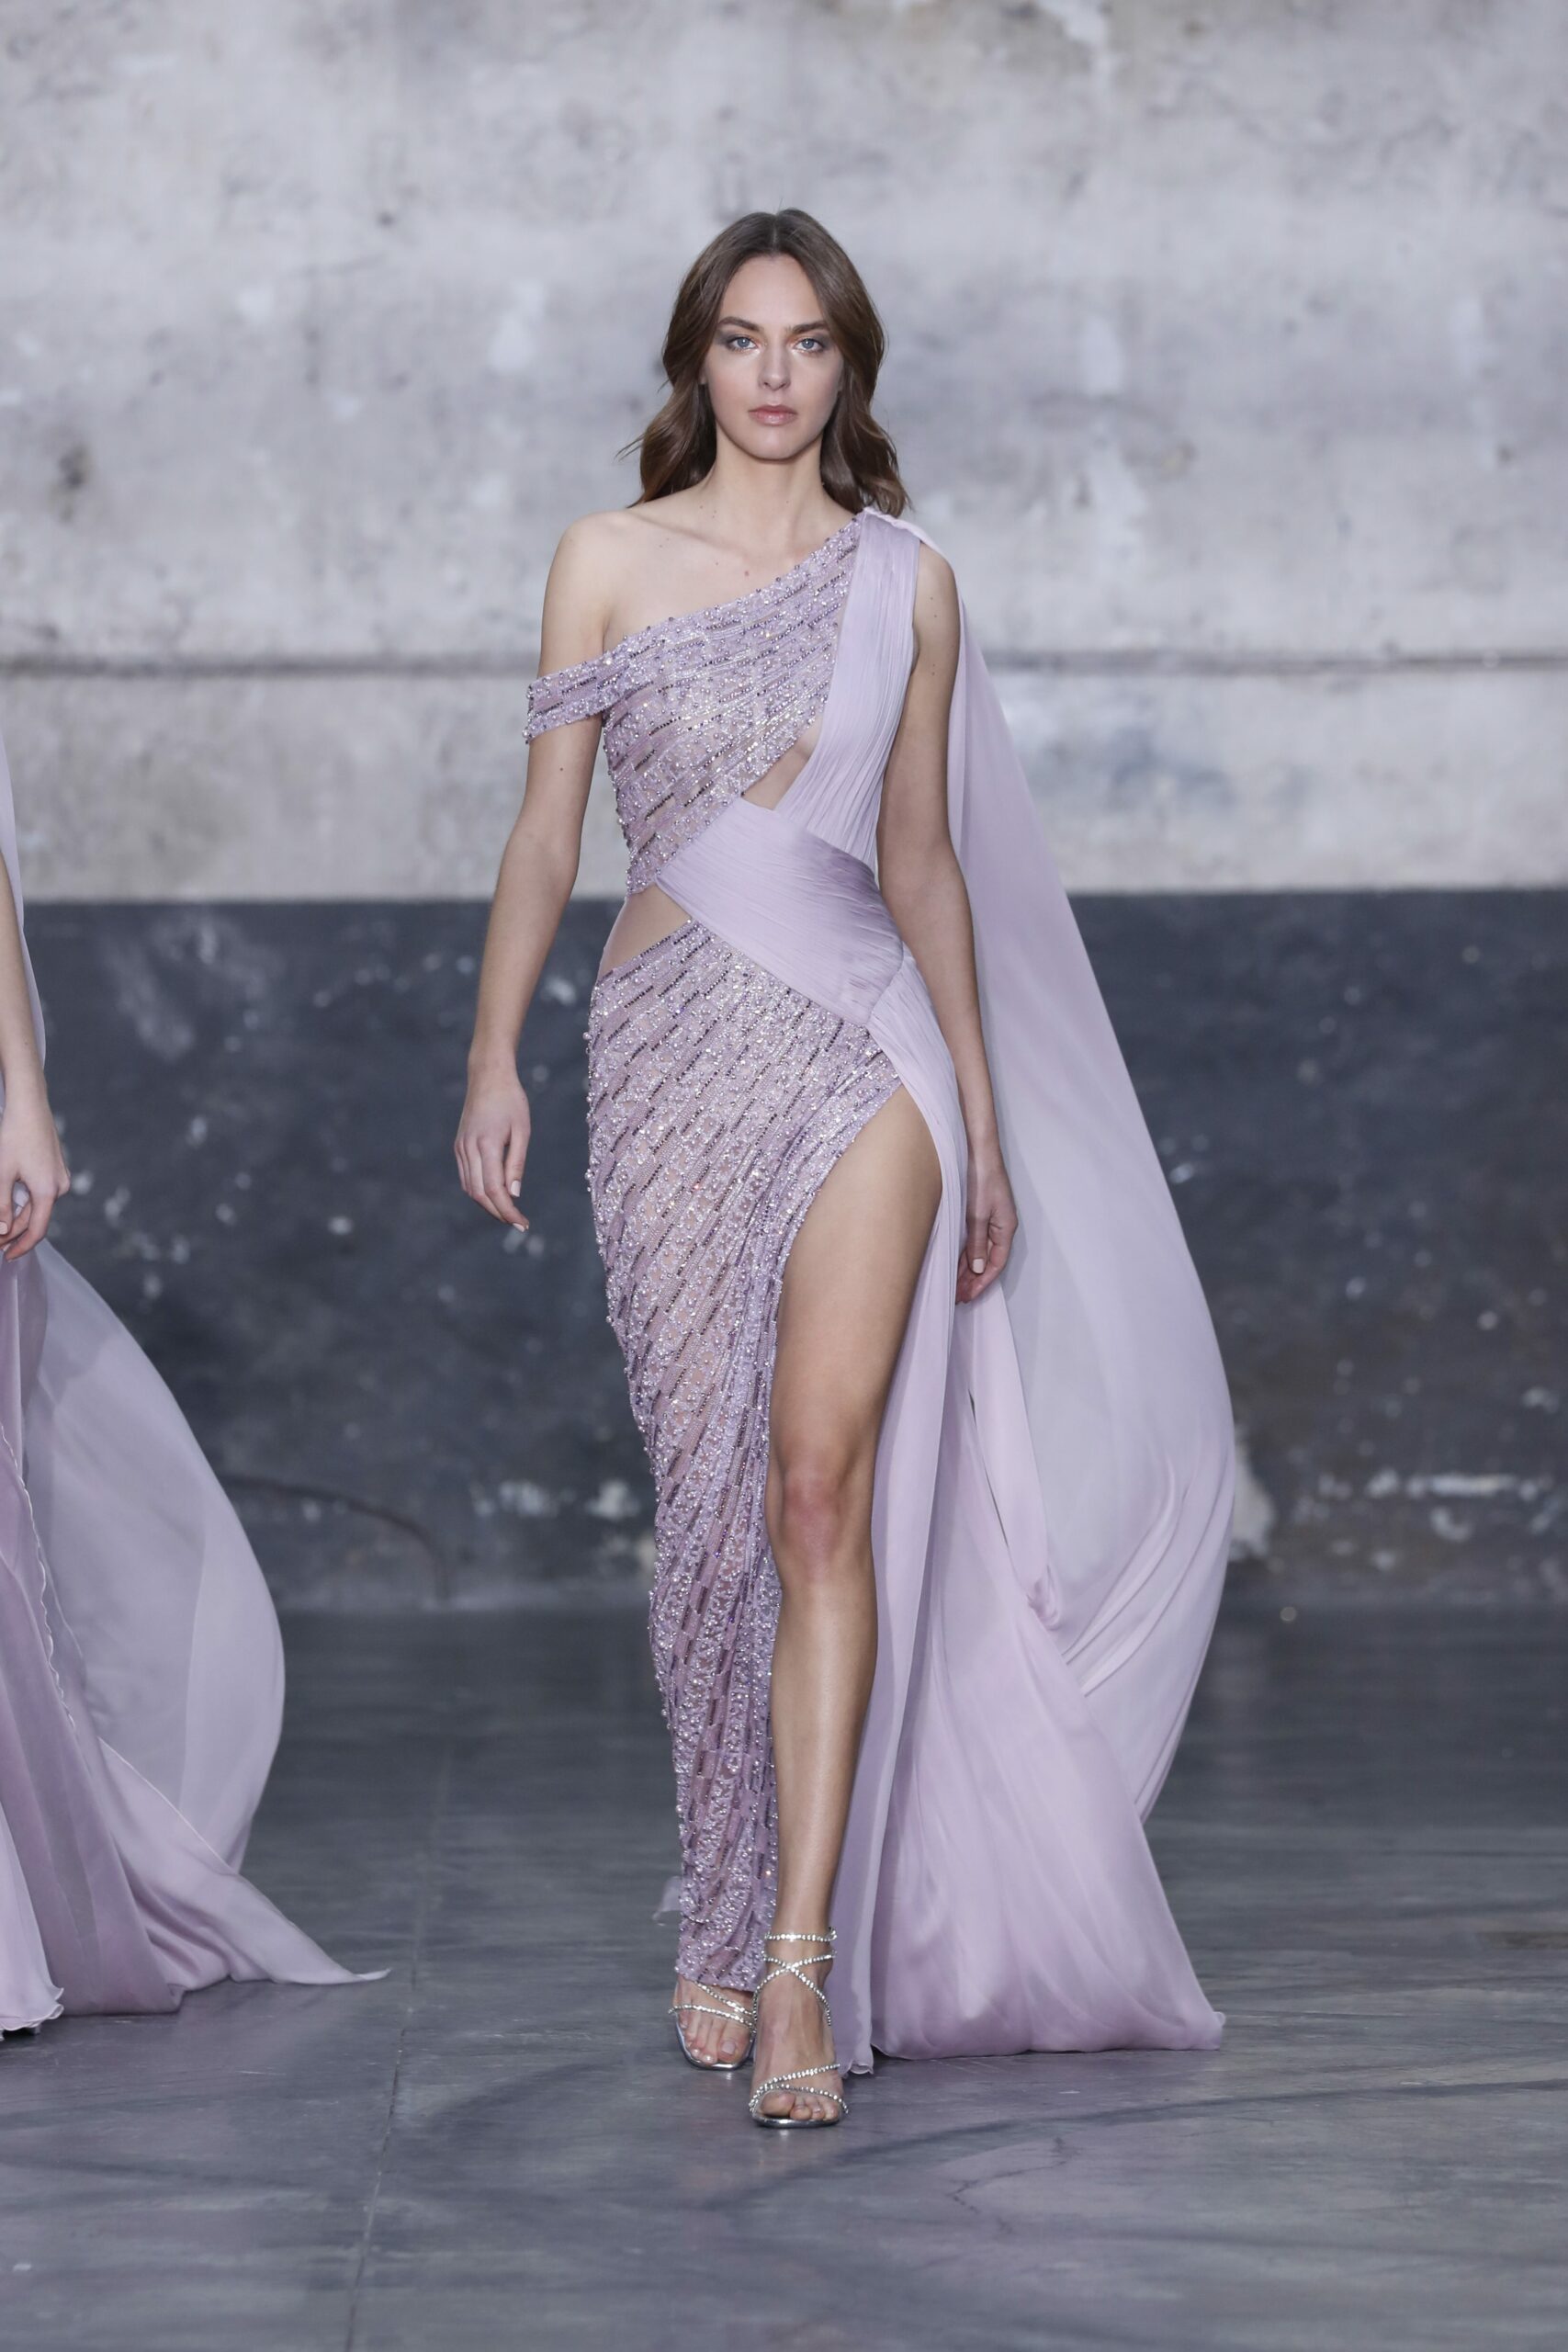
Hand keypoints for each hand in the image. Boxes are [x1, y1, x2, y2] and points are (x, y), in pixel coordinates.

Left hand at [0, 1085, 70, 1262]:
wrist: (29, 1106)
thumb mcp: (2, 1174)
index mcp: (47, 1191)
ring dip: (17, 1215)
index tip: (6, 1256)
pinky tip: (10, 1200)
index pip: (36, 1231)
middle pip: (35, 1219)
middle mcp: (58, 1187)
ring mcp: (59, 1177)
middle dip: (14, 1231)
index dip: (21, 1247)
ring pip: (37, 1206)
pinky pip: (40, 1193)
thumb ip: (1, 1206)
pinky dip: (25, 1201)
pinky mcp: (55, 1169)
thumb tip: (2, 1231)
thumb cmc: (14, 1136)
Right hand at [456, 1064, 532, 1230]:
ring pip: (470, 1188)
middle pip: (479, 1193)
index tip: (522, 1222)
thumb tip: (514, 1194)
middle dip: (498, 1212)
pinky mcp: (459, 1146)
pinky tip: (494, 1195)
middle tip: (518, 1222)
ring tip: (508, 1212)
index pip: (494, 1189)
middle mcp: (468, 1149)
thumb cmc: (511, 1100)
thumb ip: (517, 1164)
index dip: (507, 1210)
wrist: (487, 1077)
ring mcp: (460, 1148)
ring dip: (488, 1204)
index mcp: (486, 1144)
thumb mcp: (522, 1130)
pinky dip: (478, 1191)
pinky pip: (466, 1177)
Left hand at [957, 1140, 1015, 1304]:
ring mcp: (988, 1217)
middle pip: (987, 1259)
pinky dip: (963, 1252)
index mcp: (1005, 1227)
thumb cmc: (981, 1176)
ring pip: (978, 1250)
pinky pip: (972, 1238)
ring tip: (953, 1285)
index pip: (996, 1263)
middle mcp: (999, 1224)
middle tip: (958, 1296)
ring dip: (966, 1268)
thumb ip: (976, 1242)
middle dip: (973, 1279)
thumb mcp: (977, 1214)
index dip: (982, 1282)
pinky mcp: (977, 1210)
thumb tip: (976, 1269)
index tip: (969, 1296)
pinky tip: (953, 1262)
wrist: (975, 1146)